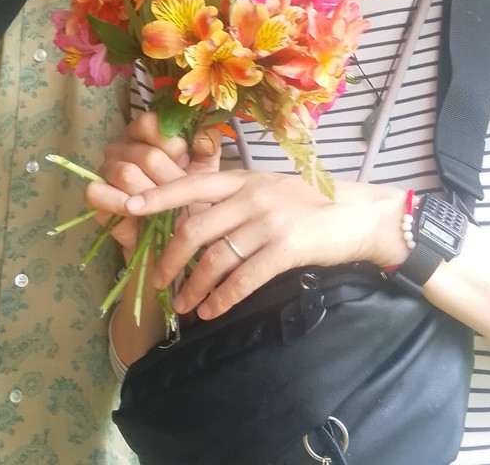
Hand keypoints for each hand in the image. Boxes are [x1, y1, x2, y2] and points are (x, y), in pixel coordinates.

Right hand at [87, 111, 223, 255]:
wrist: (175, 239)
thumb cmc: (189, 198)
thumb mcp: (205, 169)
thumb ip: (207, 146)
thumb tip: (205, 131)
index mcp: (146, 134)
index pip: (150, 123)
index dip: (173, 146)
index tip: (186, 163)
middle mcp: (123, 147)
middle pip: (146, 156)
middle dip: (170, 180)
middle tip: (181, 197)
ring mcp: (105, 170)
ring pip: (125, 174)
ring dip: (150, 196)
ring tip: (163, 209)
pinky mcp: (94, 196)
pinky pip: (96, 192)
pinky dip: (118, 204)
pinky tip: (137, 213)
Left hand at [121, 171, 407, 319]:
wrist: (361, 216)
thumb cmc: (311, 204)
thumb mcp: (269, 190)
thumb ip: (234, 201)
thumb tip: (193, 222)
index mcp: (242, 179)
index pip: (191, 185)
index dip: (157, 197)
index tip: (127, 207)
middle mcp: (251, 196)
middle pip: (195, 228)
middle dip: (170, 260)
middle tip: (159, 282)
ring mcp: (269, 221)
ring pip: (216, 258)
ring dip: (195, 287)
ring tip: (184, 306)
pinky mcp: (287, 248)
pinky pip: (245, 277)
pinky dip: (224, 298)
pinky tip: (213, 310)